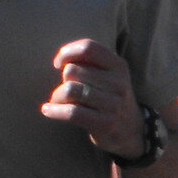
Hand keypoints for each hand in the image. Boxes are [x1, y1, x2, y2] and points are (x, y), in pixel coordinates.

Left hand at [41, 38, 143, 156]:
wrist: (130, 129)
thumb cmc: (108, 97)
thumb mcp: (108, 74)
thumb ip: (88, 62)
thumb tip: (61, 61)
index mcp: (118, 66)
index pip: (88, 48)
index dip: (67, 53)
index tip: (59, 64)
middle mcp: (119, 83)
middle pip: (72, 71)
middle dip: (62, 80)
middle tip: (66, 90)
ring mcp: (114, 104)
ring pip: (69, 90)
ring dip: (57, 96)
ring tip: (57, 101)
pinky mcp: (105, 123)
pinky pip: (72, 113)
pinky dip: (54, 111)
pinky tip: (47, 110)